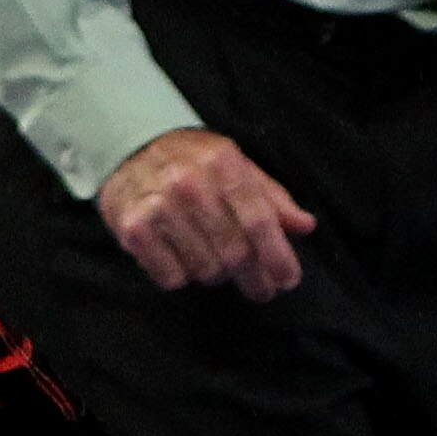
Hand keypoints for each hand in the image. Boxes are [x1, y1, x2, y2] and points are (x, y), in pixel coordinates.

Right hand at [95, 127, 314, 302]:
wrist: (130, 147)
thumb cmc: (193, 161)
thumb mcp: (236, 166)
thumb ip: (271, 197)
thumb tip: (305, 225)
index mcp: (223, 164)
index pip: (259, 221)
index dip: (278, 257)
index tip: (287, 280)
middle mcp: (190, 183)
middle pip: (236, 253)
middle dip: (254, 278)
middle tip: (261, 288)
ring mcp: (159, 207)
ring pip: (206, 271)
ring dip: (216, 275)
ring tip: (214, 259)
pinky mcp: (134, 229)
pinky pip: (172, 278)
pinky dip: (182, 276)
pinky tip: (181, 255)